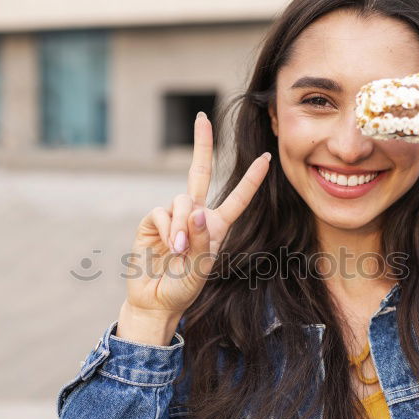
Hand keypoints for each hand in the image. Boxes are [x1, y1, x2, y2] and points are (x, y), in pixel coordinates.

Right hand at [124, 112, 270, 318]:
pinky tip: (169, 247)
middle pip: (198, 172)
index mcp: (216, 226)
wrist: (156, 300)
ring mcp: (173, 217)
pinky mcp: (152, 222)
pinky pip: (162, 213)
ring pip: (182, 200)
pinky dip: (169, 230)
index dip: (251, 179)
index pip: (237, 198)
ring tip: (181, 251)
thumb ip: (202, 240)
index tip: (266, 157)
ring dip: (183, 226)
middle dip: (201, 144)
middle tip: (202, 118)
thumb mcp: (202, 267)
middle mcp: (195, 215)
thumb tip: (196, 210)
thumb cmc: (184, 287)